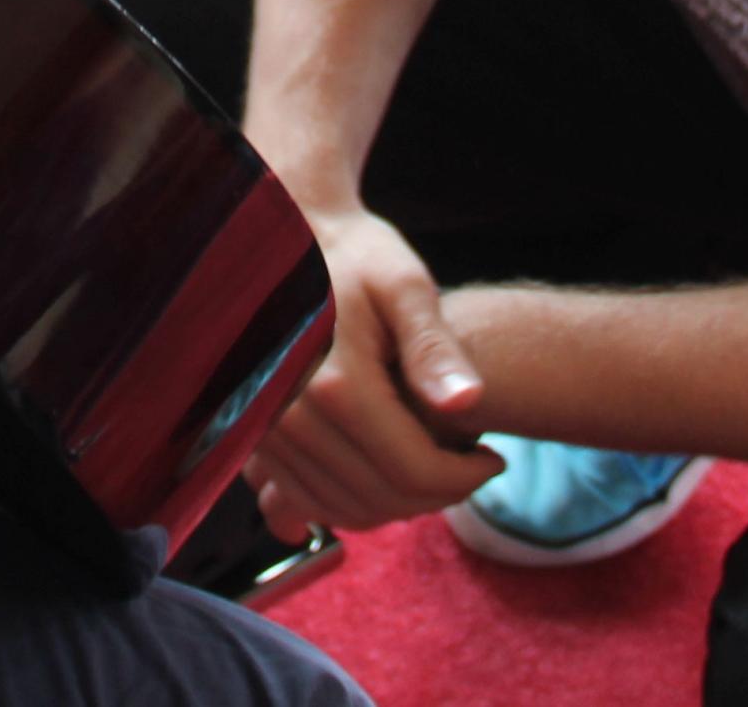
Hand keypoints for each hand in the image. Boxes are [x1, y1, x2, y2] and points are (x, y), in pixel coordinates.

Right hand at [244, 206, 503, 538]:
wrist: (287, 240)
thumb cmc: (357, 257)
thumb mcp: (405, 285)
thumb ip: (434, 346)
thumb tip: (468, 403)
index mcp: (335, 383)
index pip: (412, 471)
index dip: (464, 479)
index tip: (493, 457)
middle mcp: (289, 416)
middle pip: (380, 498)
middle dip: (437, 495)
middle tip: (469, 467)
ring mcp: (265, 431)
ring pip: (344, 508)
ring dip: (398, 503)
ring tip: (435, 467)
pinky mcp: (253, 437)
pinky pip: (308, 498)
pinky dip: (355, 501)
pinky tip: (388, 471)